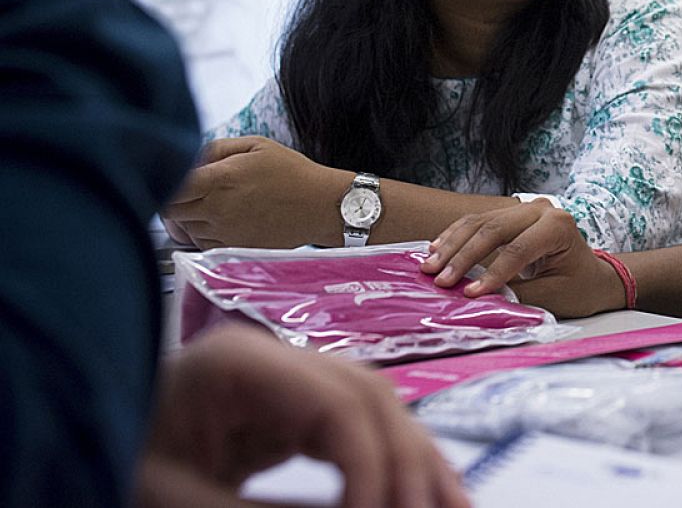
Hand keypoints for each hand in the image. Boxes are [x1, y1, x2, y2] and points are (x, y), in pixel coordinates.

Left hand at [138, 324, 468, 507]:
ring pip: (379, 412)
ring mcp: (286, 381)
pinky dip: (395, 467)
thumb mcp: (173, 497)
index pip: (336, 402)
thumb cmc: (111, 459)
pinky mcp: (291, 414)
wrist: (81, 445)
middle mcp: (272, 358)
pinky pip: (358, 433)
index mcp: (236, 362)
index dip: (372, 463)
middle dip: (410, 462)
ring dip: (421, 463)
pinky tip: (428, 497)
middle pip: (370, 398)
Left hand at [164, 136, 341, 248]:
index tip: (171, 176)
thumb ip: (215, 148)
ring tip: (208, 204)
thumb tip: (188, 157)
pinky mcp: (233, 248)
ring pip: (183, 229)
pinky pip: (201, 243)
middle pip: (169, 211)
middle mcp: (218, 209)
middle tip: (186, 191)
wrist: (322, 206)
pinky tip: (219, 220)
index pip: (168, 187)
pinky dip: (202, 233)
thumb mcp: (256, 145)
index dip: (163, 182)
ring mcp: (225, 232)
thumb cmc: (292, 173)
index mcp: (221, 179)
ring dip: (186, 217)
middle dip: (171, 200)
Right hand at [422, 199, 624, 317]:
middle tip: (439, 279)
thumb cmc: (578, 287)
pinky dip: (455, 236)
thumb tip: (479, 298)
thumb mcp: (553, 296)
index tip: (469, 295)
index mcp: (558, 226)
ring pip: (480, 223)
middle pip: (493, 230)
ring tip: (429, 267)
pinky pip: (477, 222)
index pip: (518, 249)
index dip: (492, 273)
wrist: (592, 277)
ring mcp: (525, 208)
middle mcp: (541, 209)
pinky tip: (436, 249)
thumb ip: (517, 295)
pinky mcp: (511, 215)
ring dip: (452, 246)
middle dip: (463, 256)